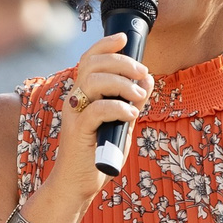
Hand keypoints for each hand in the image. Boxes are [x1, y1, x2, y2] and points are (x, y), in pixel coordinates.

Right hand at [36, 34, 154, 215]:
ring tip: (138, 97)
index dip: (105, 44)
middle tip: (141, 73)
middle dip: (121, 62)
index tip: (124, 38)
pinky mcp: (78, 131)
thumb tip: (147, 78)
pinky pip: (97, 109)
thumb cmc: (98, 154)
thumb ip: (132, 101)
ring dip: (122, 83)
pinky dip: (118, 107)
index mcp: (83, 94)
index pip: (89, 59)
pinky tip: (131, 115)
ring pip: (93, 81)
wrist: (78, 184)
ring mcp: (74, 115)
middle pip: (91, 64)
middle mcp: (75, 100)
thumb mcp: (122, 123)